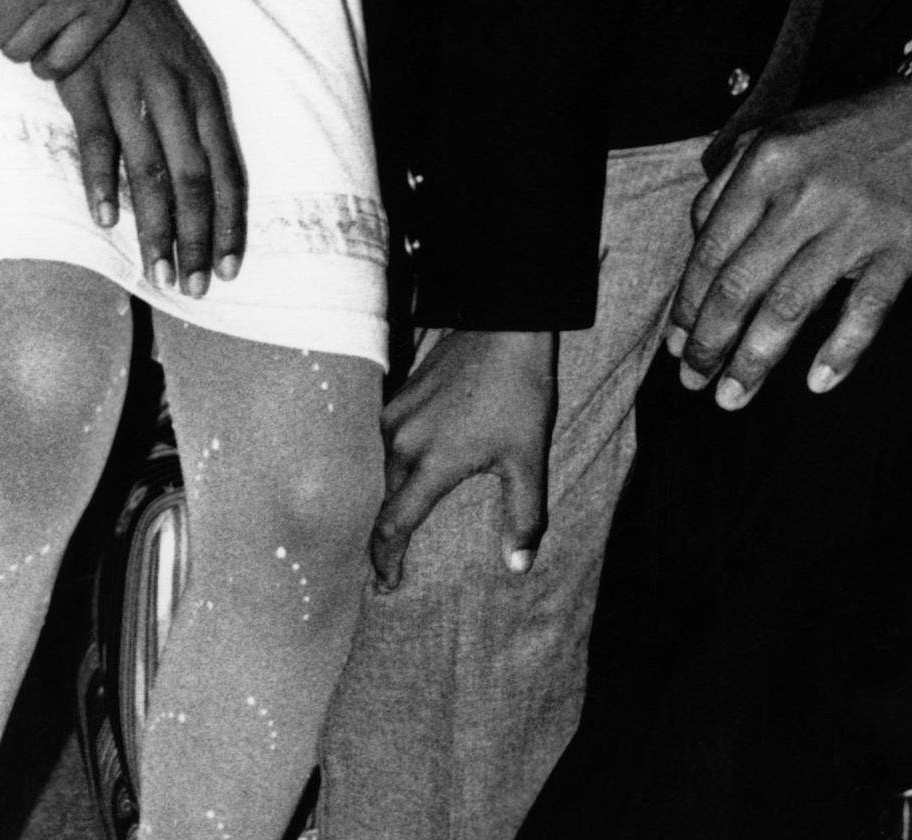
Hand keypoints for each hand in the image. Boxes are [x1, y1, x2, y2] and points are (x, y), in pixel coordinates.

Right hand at [56, 0, 245, 296]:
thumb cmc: (144, 24)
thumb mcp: (184, 63)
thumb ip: (194, 117)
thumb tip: (206, 183)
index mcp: (204, 90)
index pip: (226, 168)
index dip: (230, 221)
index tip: (231, 266)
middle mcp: (174, 93)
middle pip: (193, 179)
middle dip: (197, 238)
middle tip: (195, 286)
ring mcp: (130, 89)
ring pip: (151, 170)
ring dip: (156, 227)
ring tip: (159, 271)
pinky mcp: (85, 84)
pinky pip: (97, 141)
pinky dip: (101, 182)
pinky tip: (105, 219)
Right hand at [370, 327, 556, 591]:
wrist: (504, 327)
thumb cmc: (519, 393)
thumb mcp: (529, 459)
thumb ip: (523, 516)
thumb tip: (518, 566)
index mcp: (430, 462)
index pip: (392, 525)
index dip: (385, 560)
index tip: (388, 584)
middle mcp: (402, 440)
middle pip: (384, 501)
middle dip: (386, 533)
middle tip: (394, 561)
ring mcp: (396, 414)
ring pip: (383, 470)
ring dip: (390, 496)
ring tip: (402, 517)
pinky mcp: (398, 394)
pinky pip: (386, 440)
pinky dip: (394, 463)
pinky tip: (411, 468)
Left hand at [667, 81, 911, 407]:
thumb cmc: (844, 133)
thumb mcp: (774, 135)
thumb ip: (729, 181)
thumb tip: (698, 241)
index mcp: (766, 166)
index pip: (713, 248)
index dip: (689, 302)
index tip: (675, 341)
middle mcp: (803, 196)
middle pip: (743, 283)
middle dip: (711, 340)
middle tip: (693, 378)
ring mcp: (854, 225)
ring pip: (792, 305)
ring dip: (757, 358)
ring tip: (734, 395)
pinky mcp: (900, 249)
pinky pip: (865, 311)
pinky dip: (840, 351)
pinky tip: (817, 382)